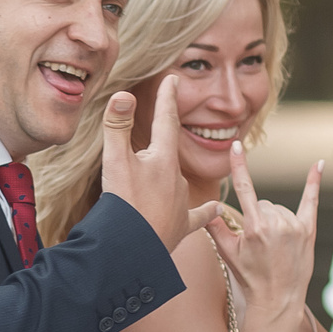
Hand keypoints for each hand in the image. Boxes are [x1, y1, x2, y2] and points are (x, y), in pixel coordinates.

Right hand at [98, 75, 221, 249]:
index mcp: (163, 159)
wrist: (133, 252)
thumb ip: (118, 126)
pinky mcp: (181, 227)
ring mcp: (181, 203)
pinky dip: (205, 212)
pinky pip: (197, 216)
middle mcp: (177, 178)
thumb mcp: (115, 161)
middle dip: (164, 138)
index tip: (172, 79)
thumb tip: (124, 93)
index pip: (166, 120)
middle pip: (170, 152)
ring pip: (176, 181)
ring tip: (158, 174)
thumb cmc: (123, 205)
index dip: (167, 98)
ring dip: (168, 175)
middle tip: (160, 125)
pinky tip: (217, 211)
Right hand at [206, 144, 319, 325]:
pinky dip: (313, 182)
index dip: (239, 166)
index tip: (236, 146)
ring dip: (273, 219)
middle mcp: (276, 224)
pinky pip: (310, 201)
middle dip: (257, 217)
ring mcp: (294, 226)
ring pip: (278, 207)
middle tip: (258, 244)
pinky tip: (319, 164)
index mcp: (254, 227)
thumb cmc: (250, 277)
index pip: (244, 189)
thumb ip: (214, 227)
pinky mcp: (307, 230)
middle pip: (262, 203)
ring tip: (272, 245)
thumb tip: (205, 208)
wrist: (277, 299)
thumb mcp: (227, 253)